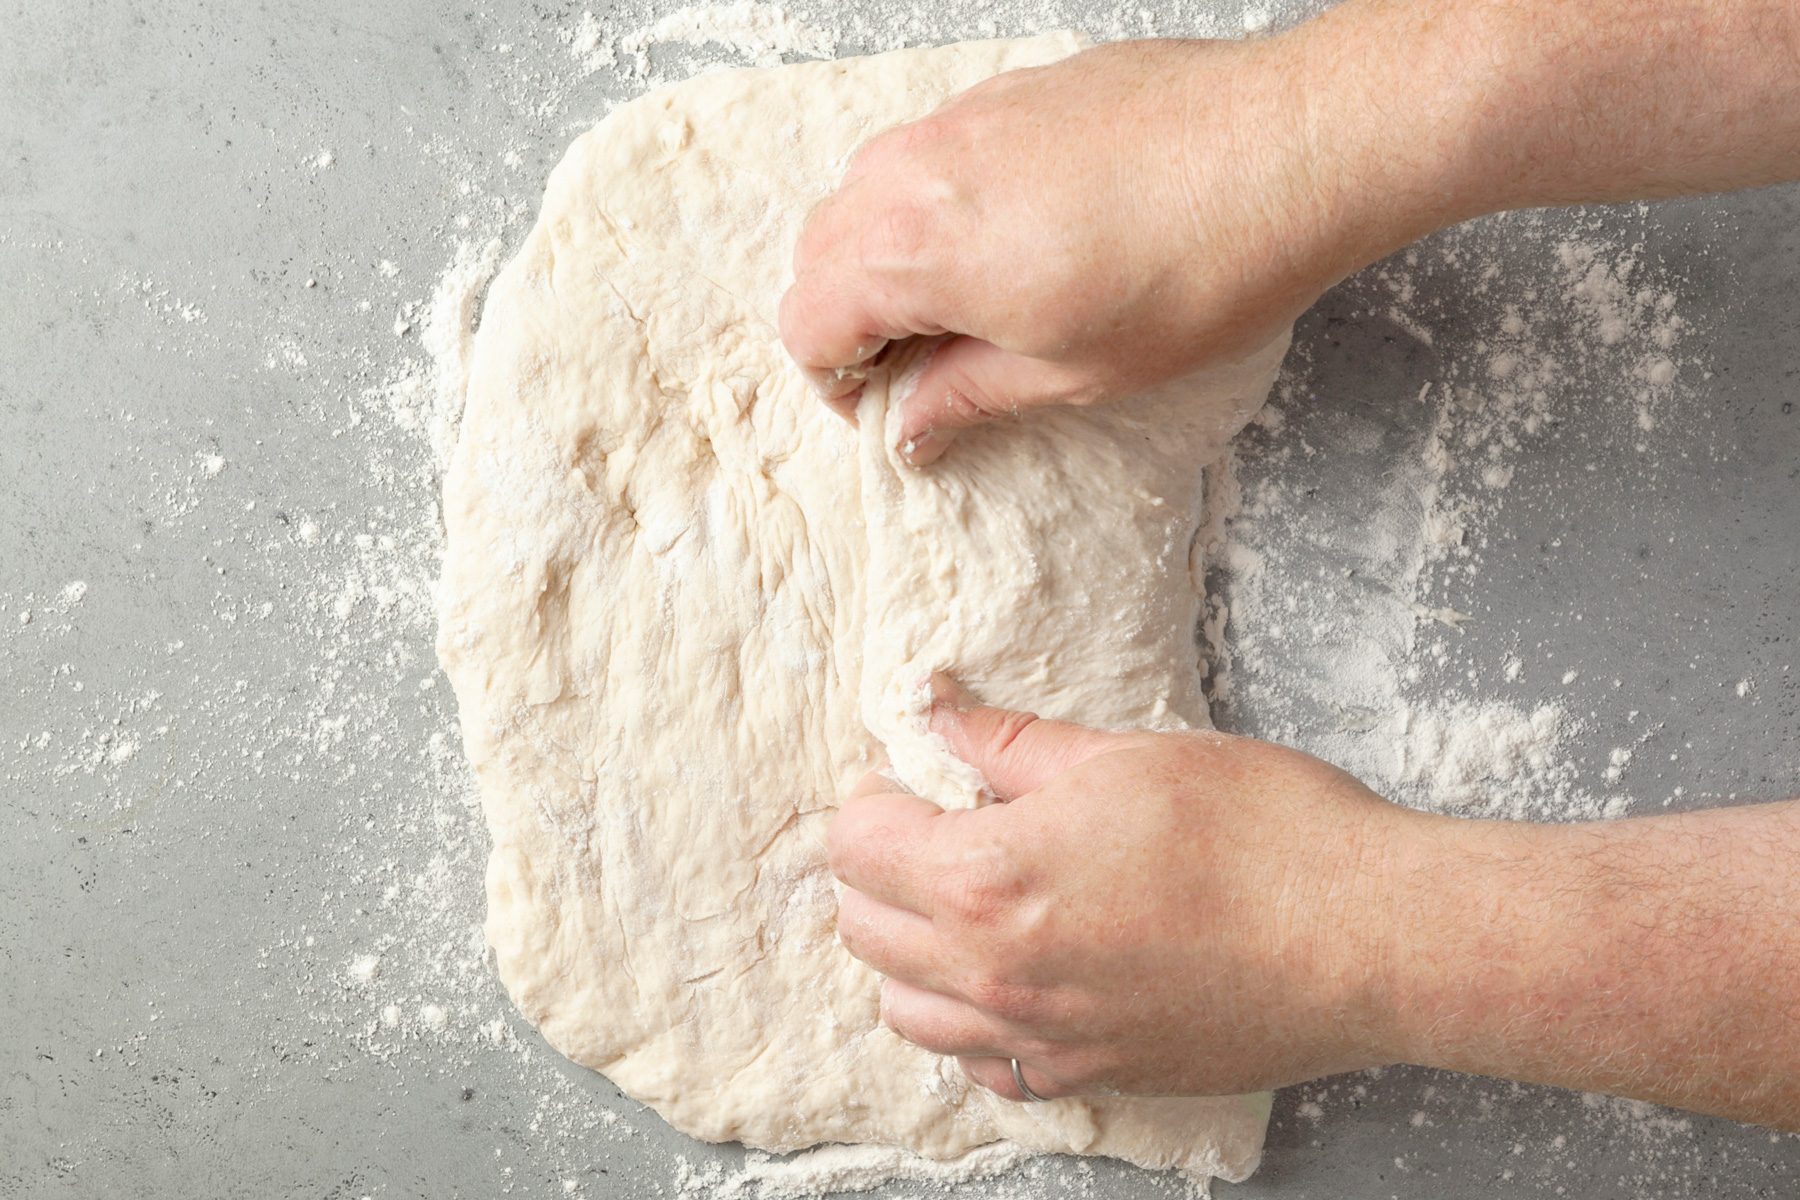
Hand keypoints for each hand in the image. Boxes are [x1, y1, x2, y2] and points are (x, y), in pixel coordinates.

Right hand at [780, 38, 1364, 464]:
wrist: (1291, 149)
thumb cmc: (1195, 269)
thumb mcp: (1074, 370)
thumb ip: (966, 395)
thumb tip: (910, 428)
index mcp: (916, 254)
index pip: (806, 321)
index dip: (836, 382)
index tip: (890, 407)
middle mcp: (916, 172)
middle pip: (820, 251)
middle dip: (847, 316)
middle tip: (921, 363)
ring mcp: (962, 119)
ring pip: (867, 190)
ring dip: (885, 254)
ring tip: (965, 301)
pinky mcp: (1009, 91)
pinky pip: (930, 150)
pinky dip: (935, 202)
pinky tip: (1011, 237)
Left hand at [829, 685, 1410, 1099]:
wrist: (1366, 938)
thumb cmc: (1261, 832)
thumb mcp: (1124, 755)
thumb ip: (1010, 745)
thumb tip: (938, 715)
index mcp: (989, 880)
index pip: (855, 849)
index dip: (868, 801)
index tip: (899, 781)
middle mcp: (996, 975)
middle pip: (864, 932)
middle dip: (878, 872)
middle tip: (931, 830)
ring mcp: (1041, 1038)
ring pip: (908, 1012)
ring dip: (913, 953)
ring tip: (968, 905)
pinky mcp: (1091, 1075)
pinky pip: (986, 1066)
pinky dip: (975, 1022)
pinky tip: (1022, 974)